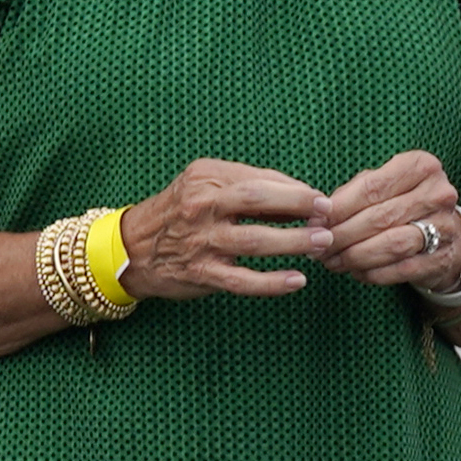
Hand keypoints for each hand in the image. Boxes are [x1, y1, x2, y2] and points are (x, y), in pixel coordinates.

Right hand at [111, 159, 333, 299]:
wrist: (132, 249)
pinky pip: (244, 280)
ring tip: (321, 244)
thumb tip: (299, 194)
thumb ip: (247, 186)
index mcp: (207, 178)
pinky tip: (297, 281)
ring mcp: (201, 241)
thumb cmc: (180, 213)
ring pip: (256, 241)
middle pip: (259, 201)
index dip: (296, 190)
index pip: (259, 180)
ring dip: (294, 243)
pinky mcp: (202, 273)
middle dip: (299, 208)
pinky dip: (273, 283)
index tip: (322, 200)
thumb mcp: (205, 186)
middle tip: (328, 217)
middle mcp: (202, 206)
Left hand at [311, 148, 460, 293]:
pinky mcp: (443, 257)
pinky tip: (356, 272)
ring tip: (333, 261)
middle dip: (343, 235)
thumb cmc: (404, 204)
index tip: (315, 222)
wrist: (447, 235)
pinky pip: (401, 269)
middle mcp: (438, 193)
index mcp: (420, 166)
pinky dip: (373, 273)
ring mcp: (445, 226)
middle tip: (319, 247)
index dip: (339, 208)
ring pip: (391, 244)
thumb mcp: (383, 187)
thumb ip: (351, 195)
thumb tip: (318, 216)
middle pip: (379, 217)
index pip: (371, 187)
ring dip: (355, 256)